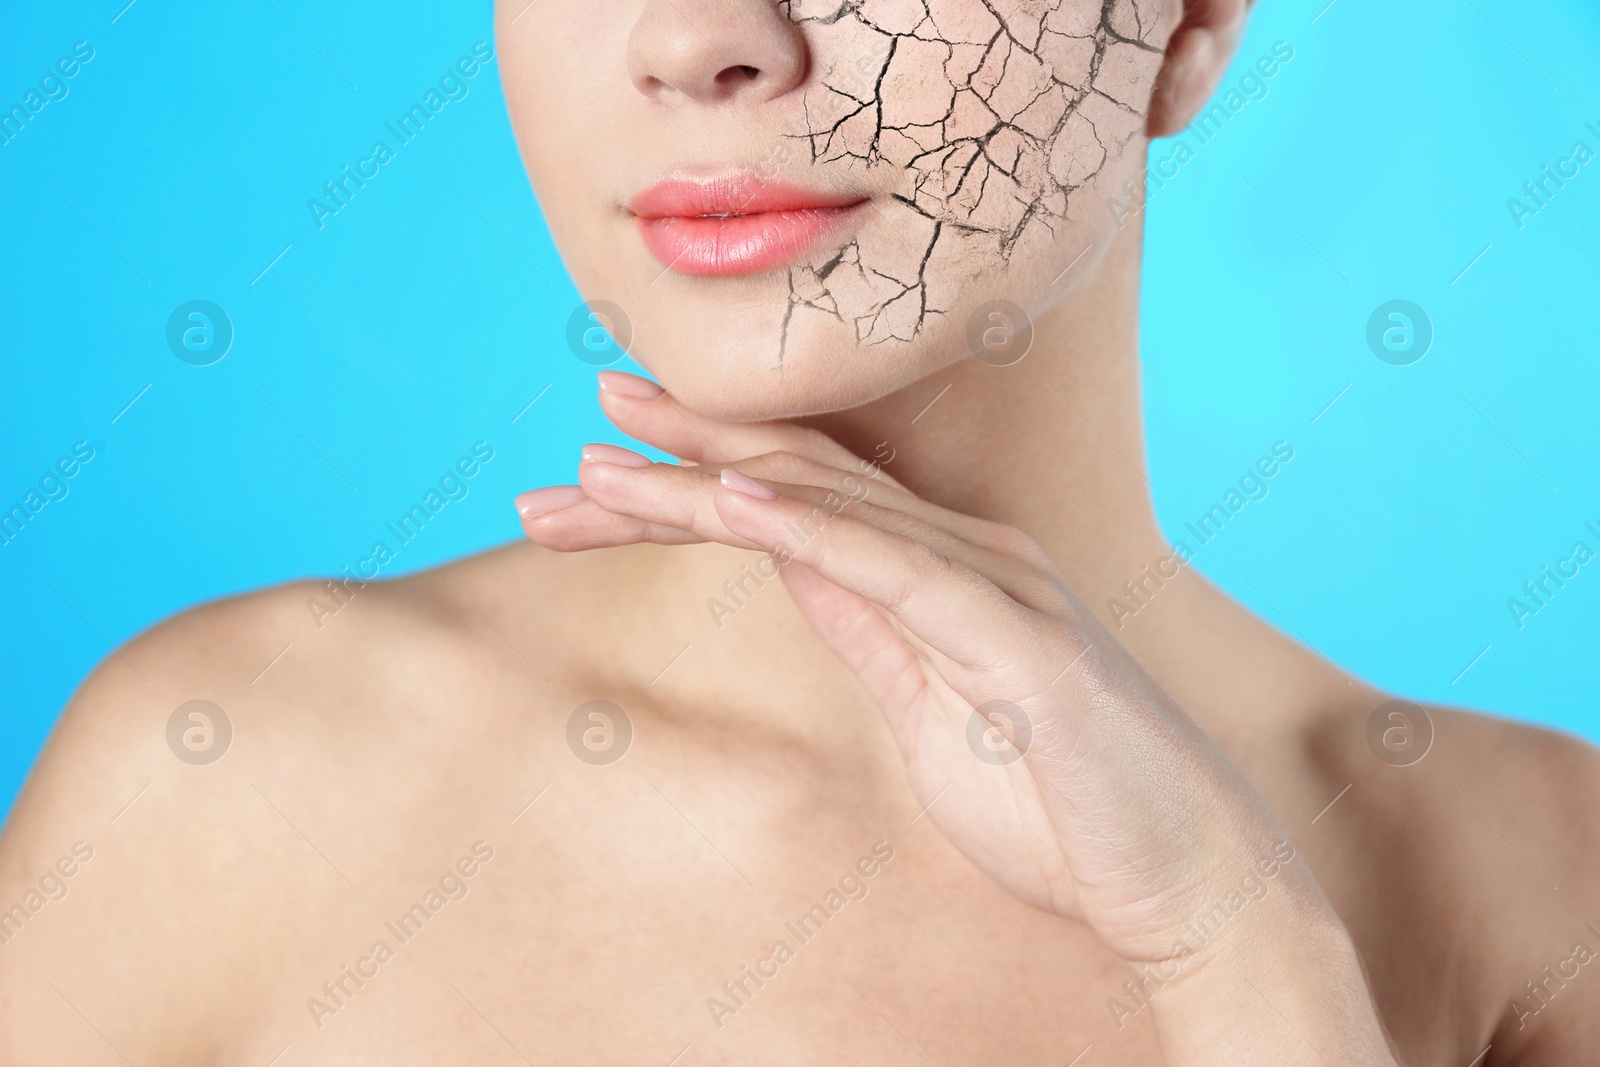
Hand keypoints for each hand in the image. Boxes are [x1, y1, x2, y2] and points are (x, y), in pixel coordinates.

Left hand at [518, 372, 1396, 1064]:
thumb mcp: (926, 708)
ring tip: (603, 464)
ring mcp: (997, 586)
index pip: (801, 501)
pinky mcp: (1019, 639)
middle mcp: (969, 554)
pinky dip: (808, 528)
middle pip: (799, 482)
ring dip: (708, 481)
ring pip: (827, 508)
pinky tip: (731, 502)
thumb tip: (792, 565)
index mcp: (943, 572)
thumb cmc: (1061, 803)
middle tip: (591, 412)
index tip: (609, 456)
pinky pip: (895, 568)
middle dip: (684, 452)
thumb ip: (864, 628)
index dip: (704, 469)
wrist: (1187, 880)